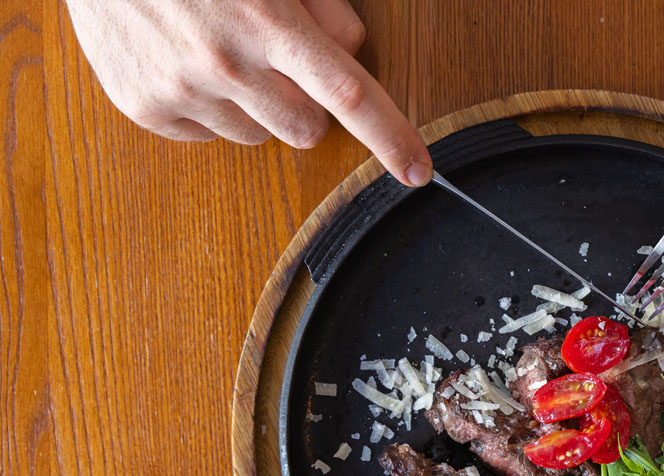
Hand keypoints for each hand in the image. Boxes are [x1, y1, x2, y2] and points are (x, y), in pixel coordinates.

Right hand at [64, 0, 432, 185]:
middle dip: (304, 103)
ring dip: (254, 106)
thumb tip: (349, 43)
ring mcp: (182, 89)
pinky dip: (207, 108)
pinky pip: (206, 135)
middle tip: (275, 61)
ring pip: (257, 136)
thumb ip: (319, 4)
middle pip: (306, 129)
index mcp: (269, 22)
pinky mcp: (145, 107)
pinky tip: (185, 62)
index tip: (418, 170)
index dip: (390, 136)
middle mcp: (227, 63)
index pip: (349, 94)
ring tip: (220, 51)